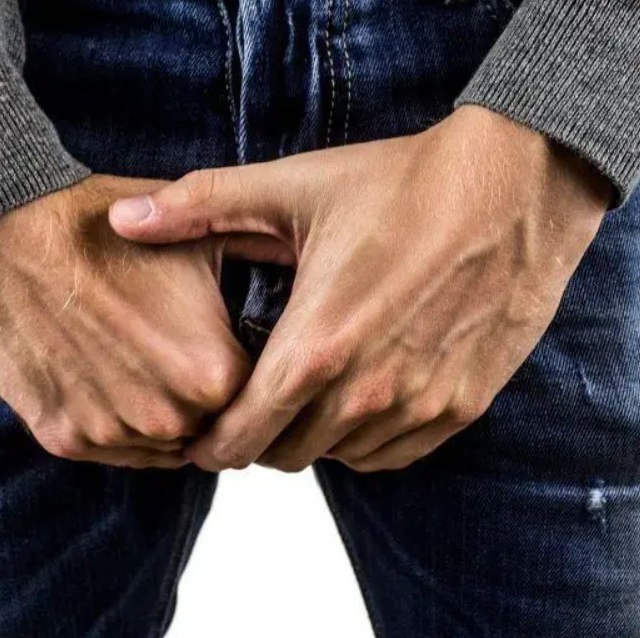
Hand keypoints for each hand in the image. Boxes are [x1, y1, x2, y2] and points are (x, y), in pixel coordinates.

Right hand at [0, 174, 250, 468]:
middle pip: (209, 426)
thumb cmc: (107, 226)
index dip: (249, 369)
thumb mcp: (203, 237)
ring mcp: (111, 433)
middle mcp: (168, 419)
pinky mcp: (62, 438)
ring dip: (158, 412)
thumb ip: (262, 270)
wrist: (4, 228)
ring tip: (138, 354)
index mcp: (216, 375)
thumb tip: (306, 281)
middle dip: (204, 395)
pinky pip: (109, 447)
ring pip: (160, 442)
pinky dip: (112, 417)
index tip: (230, 342)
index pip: (260, 398)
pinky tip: (102, 368)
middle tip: (180, 347)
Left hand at [109, 106, 611, 471]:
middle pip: (284, 456)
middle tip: (250, 400)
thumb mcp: (294, 187)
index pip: (238, 439)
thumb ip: (200, 207)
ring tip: (306, 389)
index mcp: (315, 346)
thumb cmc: (402, 181)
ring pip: (339, 457)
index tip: (200, 427)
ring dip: (313, 434)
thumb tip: (122, 220)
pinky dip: (367, 437)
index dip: (208, 441)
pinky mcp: (464, 406)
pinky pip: (395, 455)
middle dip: (257, 435)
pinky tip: (360, 392)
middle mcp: (367, 392)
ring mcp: (420, 404)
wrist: (517, 183)